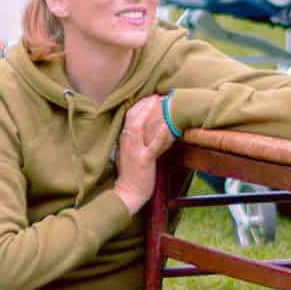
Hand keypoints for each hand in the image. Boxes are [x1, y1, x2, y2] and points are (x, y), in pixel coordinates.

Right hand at [112, 95, 172, 211]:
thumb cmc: (132, 174)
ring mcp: (135, 152)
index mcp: (123, 140)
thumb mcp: (130, 153)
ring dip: (149, 113)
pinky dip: (159, 135)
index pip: (128, 116)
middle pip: (132, 117)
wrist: (128, 194)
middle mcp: (127, 143)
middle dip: (144, 104)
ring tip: (160, 103)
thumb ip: (134, 140)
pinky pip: (152, 146)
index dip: (139, 104)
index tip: (149, 97)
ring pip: (138, 127)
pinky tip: (167, 126)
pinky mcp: (144, 161)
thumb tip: (146, 127)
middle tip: (156, 95)